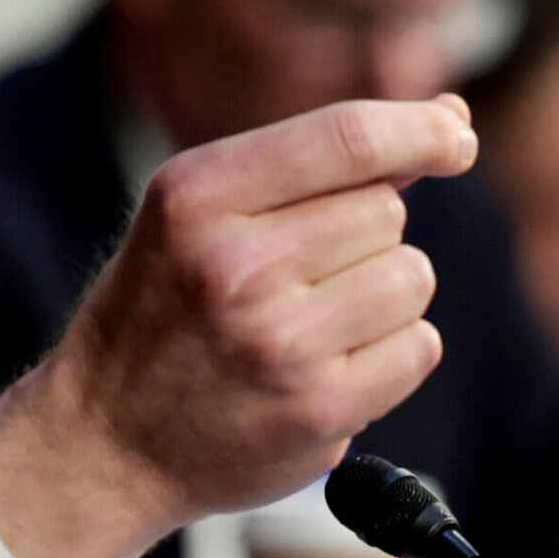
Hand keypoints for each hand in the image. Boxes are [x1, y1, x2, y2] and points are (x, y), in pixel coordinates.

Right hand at [0, 96, 477, 557]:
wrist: (104, 438)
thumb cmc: (160, 309)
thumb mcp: (195, 210)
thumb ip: (311, 162)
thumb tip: (449, 119)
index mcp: (195, 196)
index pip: (347, 138)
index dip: (421, 129)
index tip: (454, 132)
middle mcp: (234, 265)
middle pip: (386, 210)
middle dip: (362, 232)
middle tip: (296, 272)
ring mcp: (278, 342)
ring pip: (411, 276)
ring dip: (381, 293)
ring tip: (309, 319)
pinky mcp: (319, 409)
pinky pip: (419, 347)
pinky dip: (391, 352)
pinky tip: (329, 364)